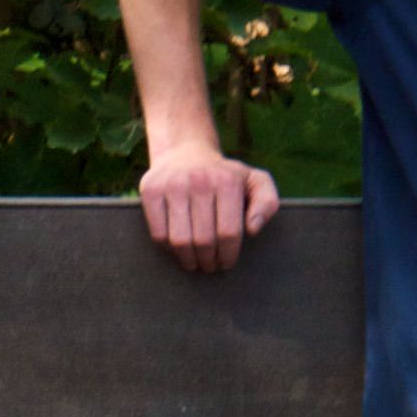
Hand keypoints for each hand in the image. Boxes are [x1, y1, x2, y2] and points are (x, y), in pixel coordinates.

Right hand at [139, 142, 280, 274]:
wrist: (185, 151)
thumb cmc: (225, 177)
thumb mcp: (255, 182)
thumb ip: (267, 203)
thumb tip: (253, 229)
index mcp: (227, 181)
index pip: (228, 233)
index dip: (228, 255)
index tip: (227, 262)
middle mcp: (199, 179)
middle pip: (204, 240)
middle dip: (210, 261)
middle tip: (211, 265)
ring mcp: (172, 184)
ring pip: (180, 241)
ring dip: (189, 260)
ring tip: (196, 262)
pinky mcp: (150, 190)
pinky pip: (159, 234)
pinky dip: (169, 249)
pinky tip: (178, 248)